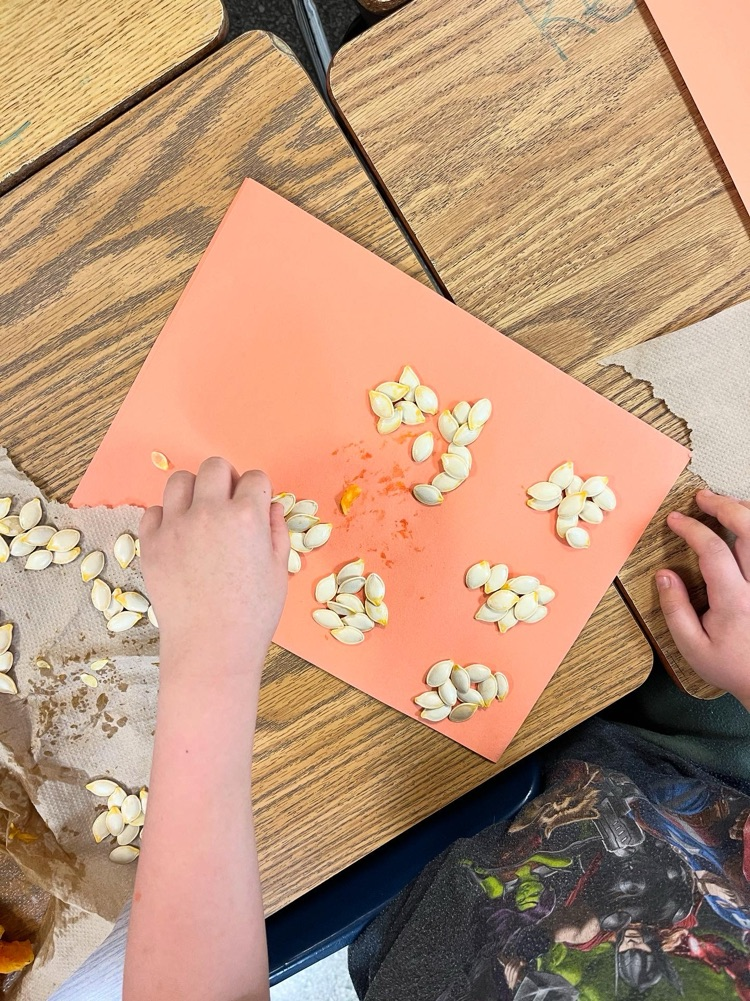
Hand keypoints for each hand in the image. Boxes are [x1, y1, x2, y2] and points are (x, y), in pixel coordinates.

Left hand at [139, 457, 289, 678]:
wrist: (211, 647)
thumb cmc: (253, 614)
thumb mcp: (279, 570)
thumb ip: (276, 531)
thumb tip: (270, 507)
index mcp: (246, 516)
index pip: (255, 478)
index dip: (259, 490)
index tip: (256, 504)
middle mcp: (209, 512)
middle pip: (215, 467)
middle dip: (227, 479)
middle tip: (228, 502)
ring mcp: (176, 526)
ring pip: (180, 480)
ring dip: (194, 491)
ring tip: (200, 514)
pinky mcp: (150, 543)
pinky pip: (153, 511)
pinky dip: (166, 517)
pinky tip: (179, 536)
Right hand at [656, 489, 749, 705]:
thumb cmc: (732, 666)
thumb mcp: (692, 647)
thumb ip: (676, 609)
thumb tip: (664, 574)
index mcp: (735, 600)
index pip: (713, 549)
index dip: (691, 528)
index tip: (674, 519)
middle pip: (749, 530)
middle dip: (724, 506)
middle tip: (703, 497)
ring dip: (746, 512)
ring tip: (726, 504)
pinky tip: (746, 524)